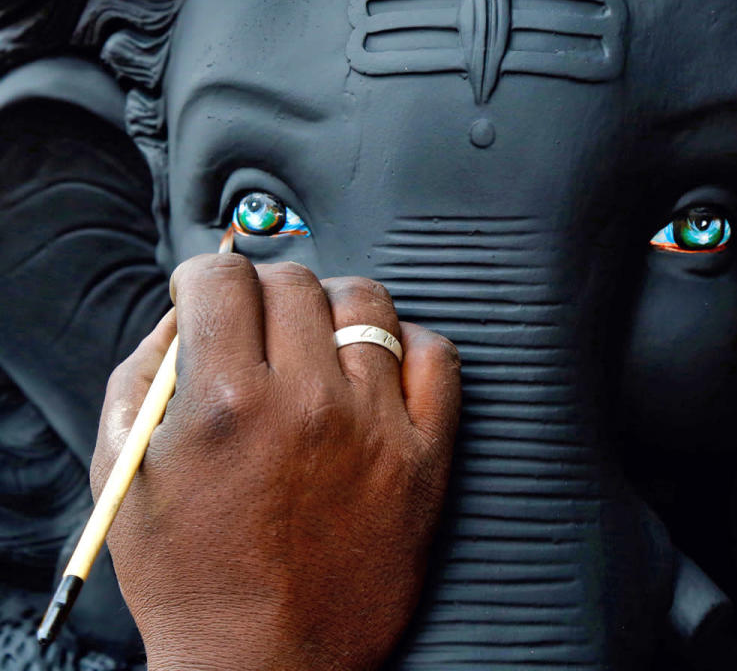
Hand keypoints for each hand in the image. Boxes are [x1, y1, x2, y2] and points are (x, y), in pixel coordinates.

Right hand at [90, 255, 460, 670]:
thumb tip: (184, 315)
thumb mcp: (128, 474)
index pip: (223, 279)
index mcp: (226, 403)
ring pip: (366, 303)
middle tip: (257, 323)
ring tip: (318, 339)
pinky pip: (436, 356)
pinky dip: (409, 344)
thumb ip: (145, 374)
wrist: (264, 664)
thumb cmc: (192, 577)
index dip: (204, 276)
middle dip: (263, 290)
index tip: (207, 292)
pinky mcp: (426, 457)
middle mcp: (308, 403)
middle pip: (295, 282)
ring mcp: (376, 427)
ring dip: (333, 306)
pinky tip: (380, 367)